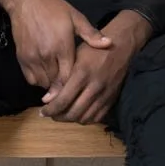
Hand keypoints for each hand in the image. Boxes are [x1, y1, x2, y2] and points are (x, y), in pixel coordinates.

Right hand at [0, 0, 110, 87]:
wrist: (25, 2)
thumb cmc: (53, 9)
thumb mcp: (75, 17)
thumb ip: (91, 34)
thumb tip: (109, 43)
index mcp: (62, 46)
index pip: (69, 76)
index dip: (75, 84)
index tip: (81, 85)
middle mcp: (46, 55)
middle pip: (56, 83)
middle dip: (64, 86)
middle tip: (72, 85)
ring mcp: (32, 58)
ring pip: (43, 83)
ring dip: (52, 84)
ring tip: (60, 80)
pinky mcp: (21, 59)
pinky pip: (31, 79)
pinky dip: (39, 81)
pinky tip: (47, 74)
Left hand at [41, 10, 149, 124]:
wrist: (121, 45)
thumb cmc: (93, 49)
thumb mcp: (74, 56)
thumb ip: (61, 78)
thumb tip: (48, 99)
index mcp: (82, 74)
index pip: (63, 100)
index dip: (50, 110)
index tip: (43, 111)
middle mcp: (94, 86)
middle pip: (73, 113)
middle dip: (59, 117)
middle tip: (51, 114)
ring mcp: (105, 94)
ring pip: (85, 118)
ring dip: (72, 119)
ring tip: (64, 114)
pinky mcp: (112, 98)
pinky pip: (97, 117)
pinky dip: (86, 119)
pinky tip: (79, 113)